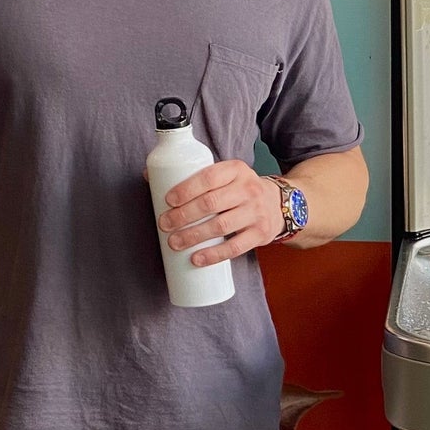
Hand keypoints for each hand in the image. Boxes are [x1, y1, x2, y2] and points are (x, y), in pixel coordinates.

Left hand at [157, 159, 283, 265]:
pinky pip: (235, 247)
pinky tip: (197, 259)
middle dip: (184, 215)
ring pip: (221, 226)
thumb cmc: (240, 190)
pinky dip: (214, 255)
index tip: (168, 201)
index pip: (209, 177)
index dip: (186, 189)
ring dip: (194, 236)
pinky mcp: (260, 234)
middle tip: (165, 225)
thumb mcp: (226, 176)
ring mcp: (256, 212)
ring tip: (174, 242)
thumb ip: (195, 177)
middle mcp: (248, 189)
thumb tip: (149, 176)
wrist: (280, 204)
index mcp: (235, 170)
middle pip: (211, 203)